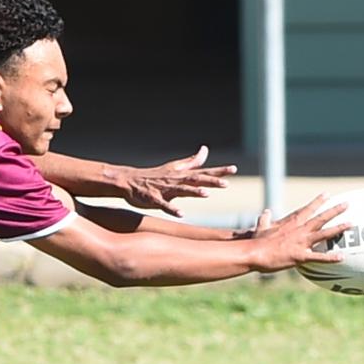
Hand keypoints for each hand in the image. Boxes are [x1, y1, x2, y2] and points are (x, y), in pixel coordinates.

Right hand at [114, 146, 237, 216]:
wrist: (128, 181)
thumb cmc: (153, 176)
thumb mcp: (174, 167)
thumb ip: (192, 161)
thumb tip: (205, 149)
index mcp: (181, 175)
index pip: (203, 172)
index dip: (218, 171)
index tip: (234, 169)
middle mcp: (175, 180)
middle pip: (195, 180)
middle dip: (211, 181)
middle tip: (226, 184)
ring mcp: (164, 189)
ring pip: (181, 190)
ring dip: (193, 192)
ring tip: (206, 194)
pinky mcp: (153, 199)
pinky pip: (163, 204)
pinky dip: (172, 208)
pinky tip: (181, 214)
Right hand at [251, 194, 350, 272]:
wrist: (254, 253)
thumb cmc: (257, 242)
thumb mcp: (260, 228)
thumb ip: (264, 219)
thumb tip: (265, 211)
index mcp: (291, 223)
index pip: (307, 209)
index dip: (318, 201)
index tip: (327, 194)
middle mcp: (299, 230)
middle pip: (320, 218)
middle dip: (334, 210)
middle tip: (346, 204)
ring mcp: (301, 242)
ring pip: (324, 234)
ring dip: (338, 229)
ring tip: (350, 224)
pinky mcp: (301, 255)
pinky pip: (319, 257)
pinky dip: (331, 258)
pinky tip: (342, 257)